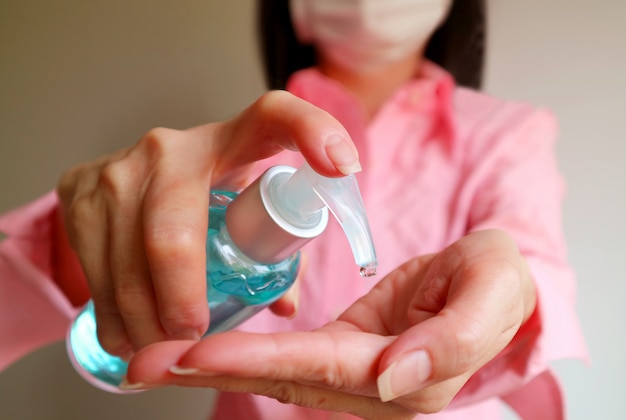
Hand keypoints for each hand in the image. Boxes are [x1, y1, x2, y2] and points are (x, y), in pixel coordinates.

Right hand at [57, 91, 360, 358]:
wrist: (133, 177)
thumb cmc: (208, 196)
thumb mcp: (244, 208)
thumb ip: (274, 250)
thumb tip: (284, 304)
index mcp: (232, 141)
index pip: (275, 116)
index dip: (312, 132)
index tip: (342, 166)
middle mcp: (173, 148)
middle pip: (175, 230)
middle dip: (182, 297)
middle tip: (193, 337)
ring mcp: (120, 166)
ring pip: (127, 259)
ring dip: (144, 319)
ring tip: (161, 349)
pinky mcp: (79, 189)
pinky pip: (91, 264)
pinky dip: (112, 312)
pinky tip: (127, 335)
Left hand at [123, 230, 536, 417]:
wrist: (491, 280)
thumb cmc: (497, 282)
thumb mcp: (494, 291)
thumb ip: (455, 338)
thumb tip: (394, 380)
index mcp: (406, 375)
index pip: (317, 369)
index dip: (256, 362)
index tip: (197, 353)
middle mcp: (371, 385)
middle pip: (281, 380)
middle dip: (211, 372)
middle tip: (144, 362)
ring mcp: (353, 371)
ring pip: (275, 373)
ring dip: (213, 367)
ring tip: (151, 358)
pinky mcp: (342, 351)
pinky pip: (285, 358)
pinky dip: (240, 355)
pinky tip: (199, 351)